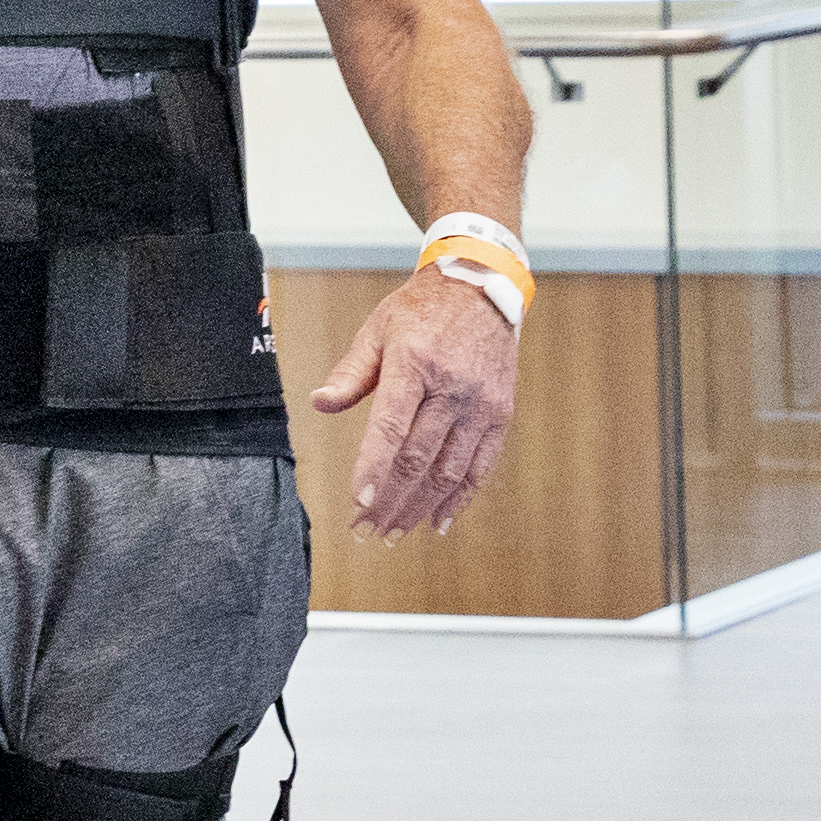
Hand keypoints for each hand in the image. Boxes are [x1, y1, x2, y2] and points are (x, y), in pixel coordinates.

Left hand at [312, 271, 520, 538]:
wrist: (483, 289)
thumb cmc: (423, 309)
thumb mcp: (378, 329)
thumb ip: (351, 372)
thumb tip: (320, 403)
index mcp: (415, 363)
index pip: (391, 426)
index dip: (373, 468)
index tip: (359, 501)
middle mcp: (452, 388)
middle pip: (418, 458)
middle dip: (389, 500)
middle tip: (366, 528)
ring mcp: (480, 404)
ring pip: (449, 471)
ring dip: (419, 507)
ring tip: (393, 531)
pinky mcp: (500, 415)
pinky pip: (479, 467)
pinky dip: (459, 499)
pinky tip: (437, 521)